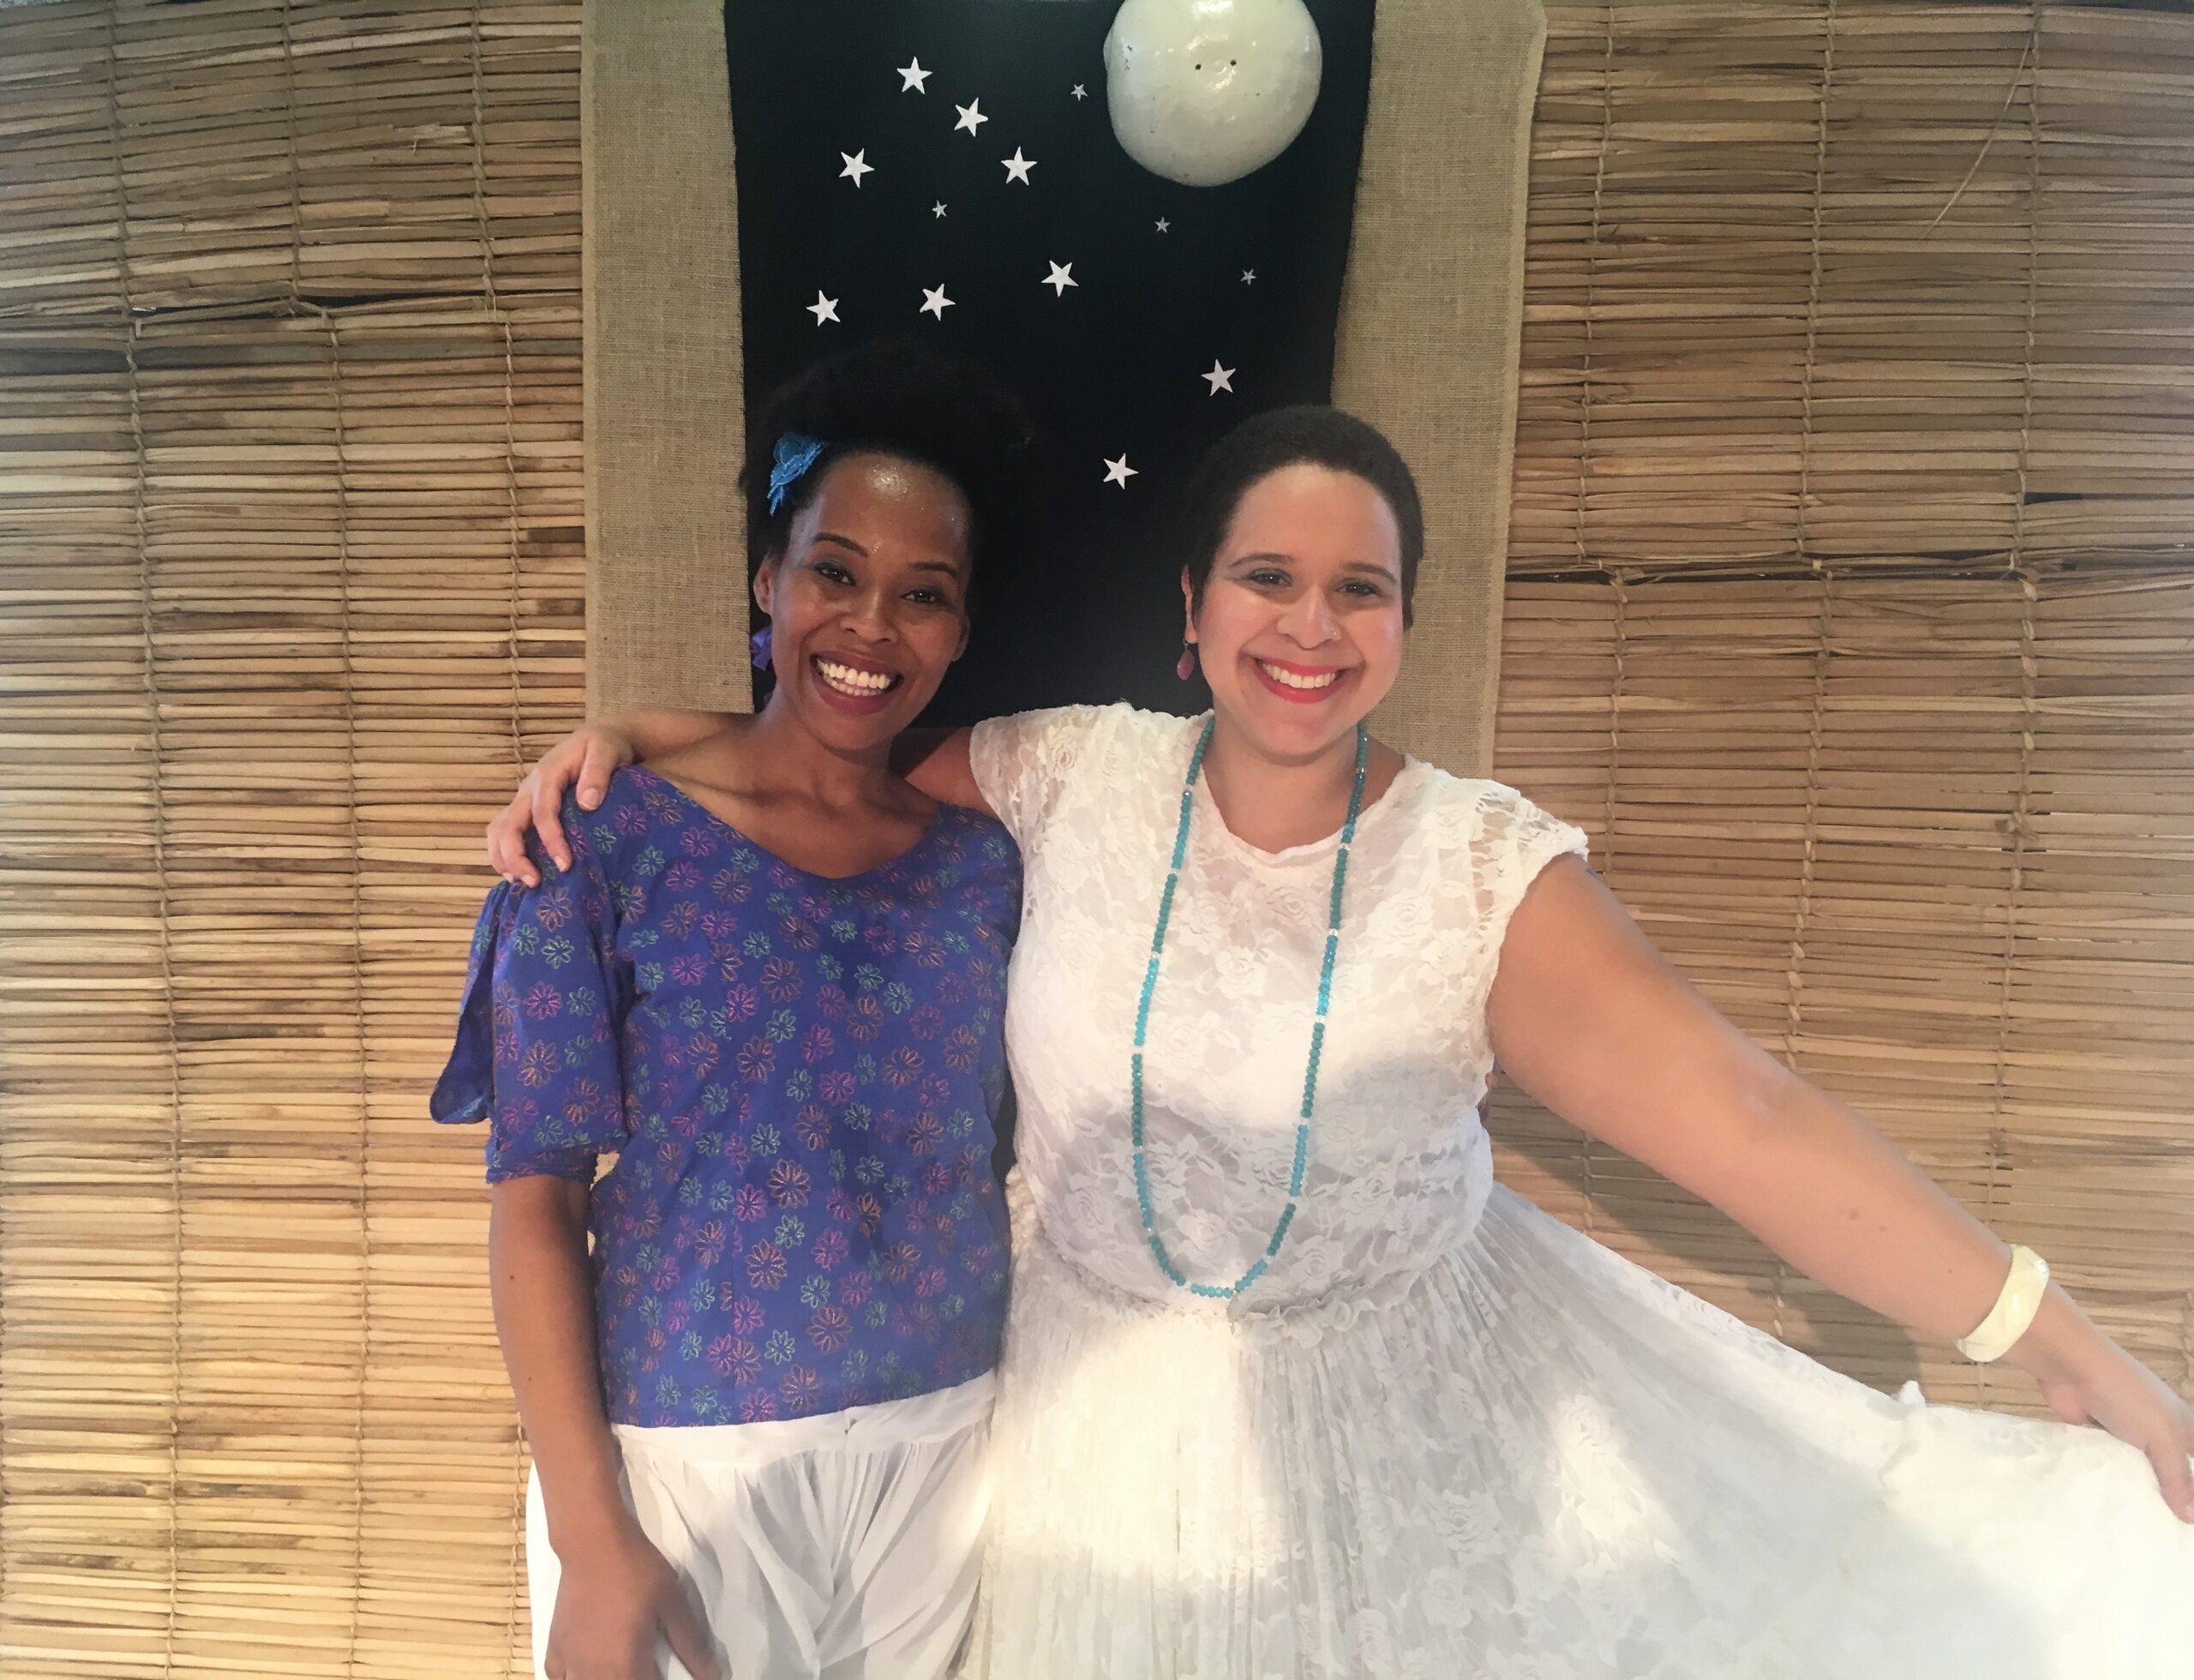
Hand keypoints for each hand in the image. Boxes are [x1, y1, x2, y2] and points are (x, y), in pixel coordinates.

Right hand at [487, 723, 635, 885]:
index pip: (542, 812)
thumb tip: (588, 803)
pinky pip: (507, 830)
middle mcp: (529, 788)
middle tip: (534, 882)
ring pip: (499, 828)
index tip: (565, 864)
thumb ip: (597, 774)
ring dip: (503, 857)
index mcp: (547, 774)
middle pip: (507, 824)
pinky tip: (519, 873)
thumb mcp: (606, 751)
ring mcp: (525, 798)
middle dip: (514, 855)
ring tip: (519, 882)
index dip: (550, 840)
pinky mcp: (528, 808)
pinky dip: (506, 852)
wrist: (598, 738)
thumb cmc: (604, 746)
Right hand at [542, 1521, 720, 1679]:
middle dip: (631, 1679)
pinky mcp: (554, 1648)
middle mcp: (592, 1673)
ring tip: (619, 1666)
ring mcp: (568, 1663)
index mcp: (625, 1666)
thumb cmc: (638, 1572)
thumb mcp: (673, 1605)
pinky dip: (573, 1677)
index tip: (659, 1671)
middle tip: (642, 1665)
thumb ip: (691, 1645)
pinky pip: (559, 1678)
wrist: (594, 1544)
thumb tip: (711, 1675)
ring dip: (604, 1679)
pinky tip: (586, 1666)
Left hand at [2031, 1339, 2193, 1522]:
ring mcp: (2125, 1433)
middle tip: (2170, 1533)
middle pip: (2169, 1469)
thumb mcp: (2162, 1437)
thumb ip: (2177, 1477)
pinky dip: (2111, 1481)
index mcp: (2181, 1425)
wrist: (2070, 1367)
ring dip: (2138, 1491)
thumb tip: (2190, 1517)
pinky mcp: (2096, 1437)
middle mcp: (2156, 1430)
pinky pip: (2109, 1465)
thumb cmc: (2126, 1396)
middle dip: (2169, 1495)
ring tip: (2141, 1528)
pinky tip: (2112, 1508)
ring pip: (2138, 1470)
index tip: (2191, 1517)